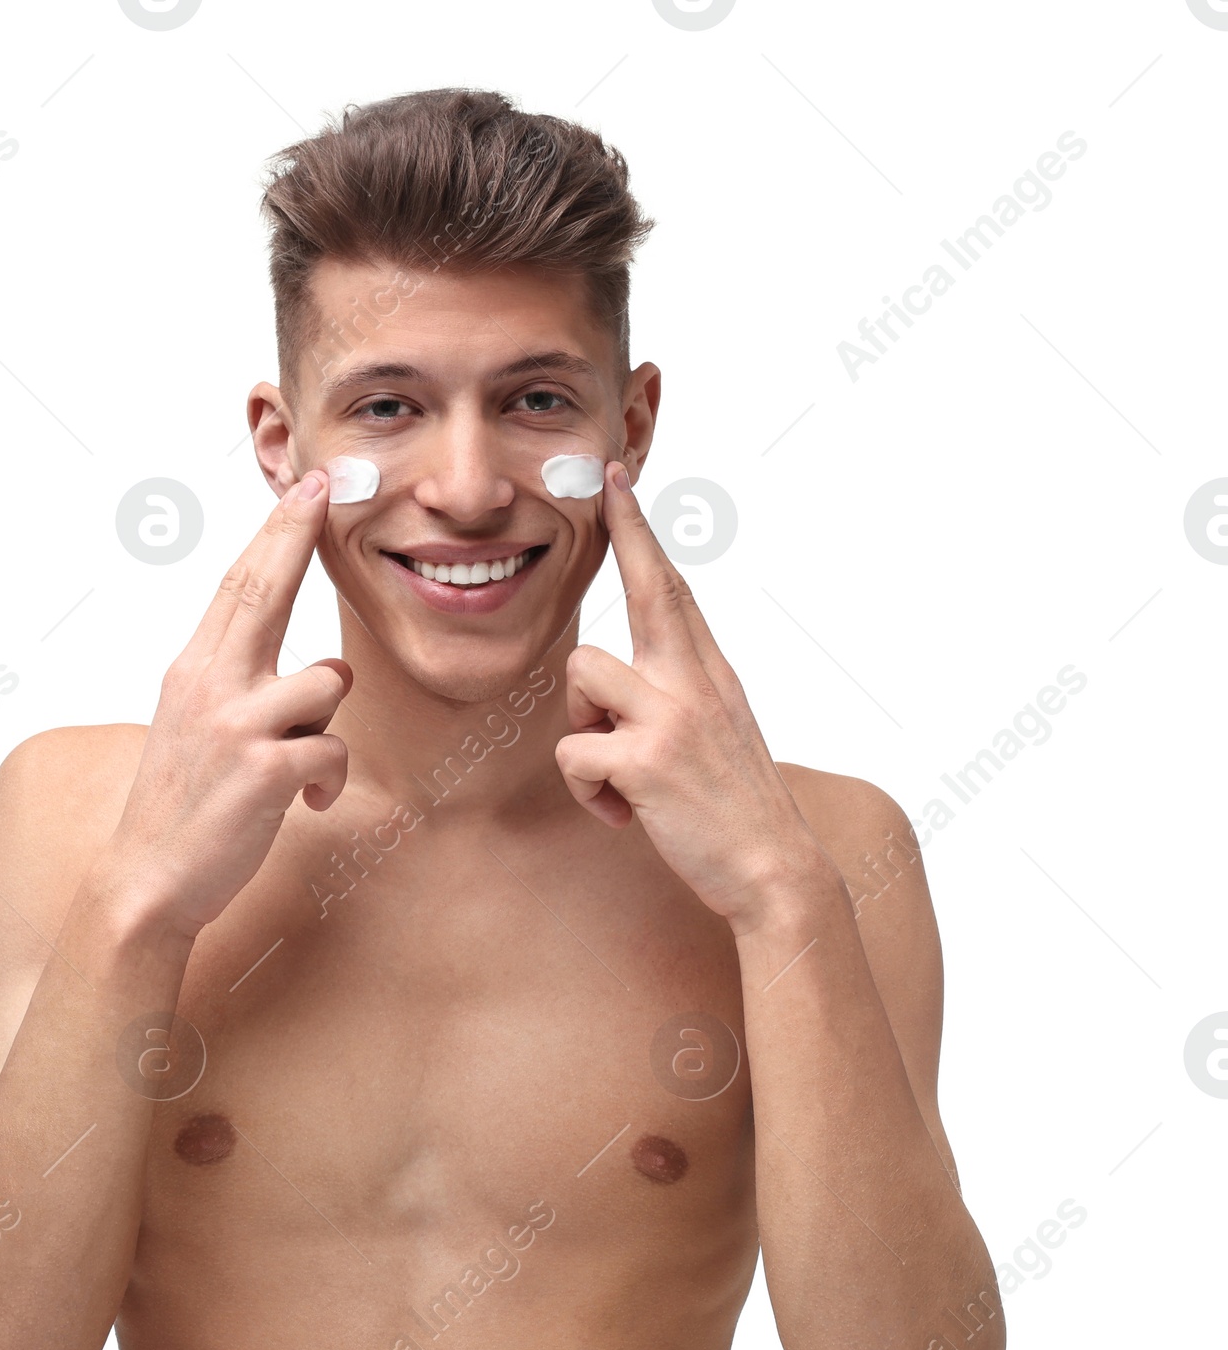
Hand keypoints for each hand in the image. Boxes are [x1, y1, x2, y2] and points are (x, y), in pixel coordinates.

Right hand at [105, 470, 351, 936]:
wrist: (147, 883)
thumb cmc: (181, 807)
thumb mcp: (196, 729)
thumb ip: (235, 688)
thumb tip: (298, 671)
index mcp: (193, 671)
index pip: (238, 585)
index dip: (275, 533)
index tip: (306, 489)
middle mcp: (210, 684)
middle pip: (265, 591)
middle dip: (298, 535)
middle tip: (328, 487)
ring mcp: (236, 725)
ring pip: (328, 684)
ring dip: (325, 724)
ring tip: (296, 762)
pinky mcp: (265, 769)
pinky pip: (332, 750)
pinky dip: (328, 780)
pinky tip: (307, 802)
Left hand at [554, 462, 831, 933]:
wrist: (775, 868)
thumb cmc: (733, 806)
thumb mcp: (717, 732)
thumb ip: (677, 693)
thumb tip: (621, 677)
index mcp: (708, 674)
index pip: (672, 588)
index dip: (641, 534)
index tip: (618, 482)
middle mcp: (694, 682)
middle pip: (649, 588)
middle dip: (624, 534)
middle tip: (606, 482)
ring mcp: (672, 717)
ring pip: (582, 673)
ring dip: (581, 726)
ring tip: (618, 771)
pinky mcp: (647, 761)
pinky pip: (574, 752)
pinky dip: (588, 790)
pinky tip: (623, 812)